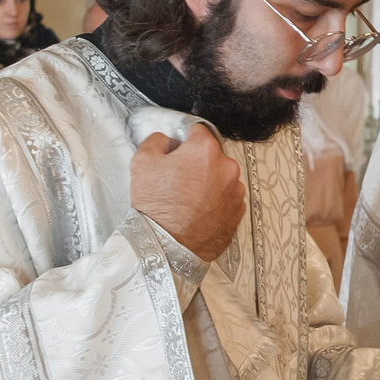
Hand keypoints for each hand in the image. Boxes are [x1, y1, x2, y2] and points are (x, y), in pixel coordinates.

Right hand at [132, 127, 245, 261]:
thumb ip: (157, 140)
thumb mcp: (142, 162)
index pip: (198, 131)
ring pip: (221, 177)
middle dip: (197, 163)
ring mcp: (235, 191)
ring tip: (188, 199)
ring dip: (208, 183)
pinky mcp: (238, 212)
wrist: (167, 248)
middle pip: (212, 155)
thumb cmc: (156, 207)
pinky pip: (227, 198)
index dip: (185, 140)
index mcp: (205, 150)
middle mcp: (227, 167)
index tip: (178, 151)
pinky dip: (215, 201)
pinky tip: (198, 211)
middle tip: (178, 180)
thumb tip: (169, 140)